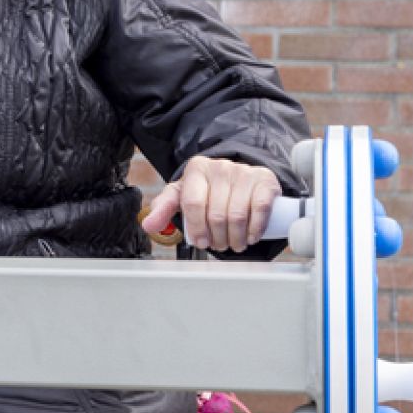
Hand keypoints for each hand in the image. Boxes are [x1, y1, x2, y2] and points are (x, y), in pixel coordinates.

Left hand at [141, 156, 280, 252]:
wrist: (237, 178)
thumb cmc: (206, 190)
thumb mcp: (182, 195)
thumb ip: (164, 209)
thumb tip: (148, 225)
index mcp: (196, 169)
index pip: (193, 203)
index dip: (196, 228)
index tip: (200, 242)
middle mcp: (220, 167)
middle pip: (216, 214)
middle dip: (217, 238)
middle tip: (219, 245)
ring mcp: (244, 172)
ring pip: (238, 215)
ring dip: (236, 238)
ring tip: (234, 244)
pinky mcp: (264, 180)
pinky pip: (260, 209)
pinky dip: (255, 229)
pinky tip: (250, 237)